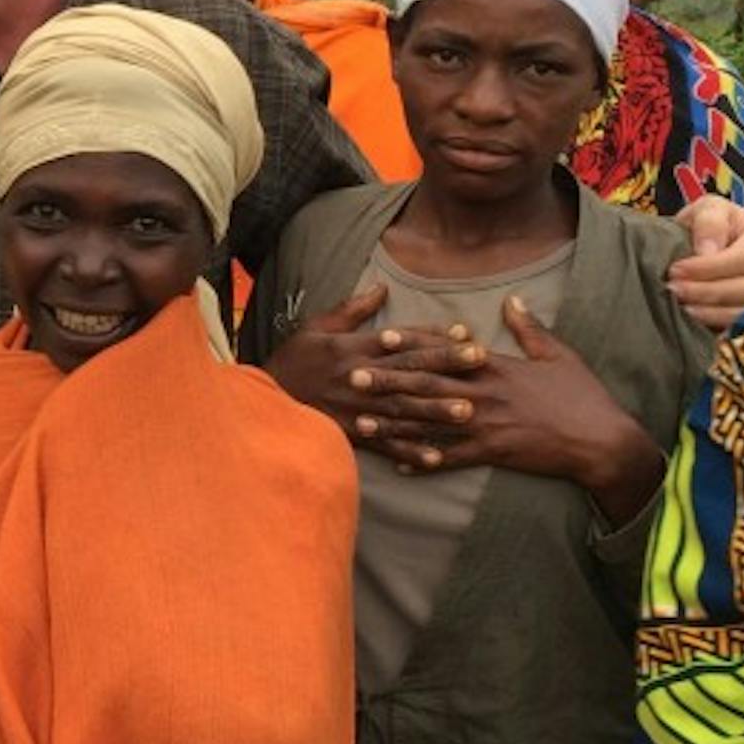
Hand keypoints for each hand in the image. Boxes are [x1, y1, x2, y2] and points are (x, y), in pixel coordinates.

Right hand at [263, 284, 488, 447]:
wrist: (262, 400)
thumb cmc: (291, 361)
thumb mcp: (316, 327)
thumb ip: (351, 310)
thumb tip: (381, 287)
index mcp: (353, 349)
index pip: (400, 340)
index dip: (434, 336)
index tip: (465, 331)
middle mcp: (359, 378)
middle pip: (409, 370)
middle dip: (447, 365)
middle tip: (480, 360)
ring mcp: (356, 408)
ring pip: (402, 409)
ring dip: (436, 410)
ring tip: (468, 410)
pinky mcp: (350, 433)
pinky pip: (384, 443)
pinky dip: (409, 451)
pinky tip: (436, 457)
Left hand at [367, 298, 663, 519]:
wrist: (603, 441)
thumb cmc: (582, 395)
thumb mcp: (558, 354)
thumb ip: (529, 328)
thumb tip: (513, 299)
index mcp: (496, 367)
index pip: (445, 351)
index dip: (412, 343)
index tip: (380, 337)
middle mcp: (485, 394)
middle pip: (427, 386)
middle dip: (388, 381)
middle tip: (352, 378)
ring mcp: (487, 425)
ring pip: (431, 424)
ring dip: (394, 423)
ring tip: (360, 422)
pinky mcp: (494, 453)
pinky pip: (452, 459)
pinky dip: (425, 462)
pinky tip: (399, 466)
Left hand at [670, 197, 743, 331]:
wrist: (712, 246)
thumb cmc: (711, 226)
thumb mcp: (709, 210)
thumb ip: (709, 223)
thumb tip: (707, 251)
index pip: (742, 258)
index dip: (708, 267)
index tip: (675, 270)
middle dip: (706, 290)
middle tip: (673, 289)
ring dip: (710, 311)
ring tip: (680, 306)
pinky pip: (742, 326)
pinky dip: (717, 324)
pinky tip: (695, 320)